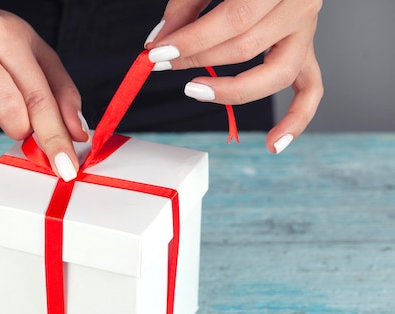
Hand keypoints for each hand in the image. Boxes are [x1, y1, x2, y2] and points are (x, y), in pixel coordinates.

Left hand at [144, 0, 323, 153]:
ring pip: (278, 74)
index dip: (192, 42)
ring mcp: (308, 30)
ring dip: (233, 91)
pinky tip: (274, 144)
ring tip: (196, 92)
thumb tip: (158, 41)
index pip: (234, 21)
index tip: (157, 52)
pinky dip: (296, 120)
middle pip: (248, 47)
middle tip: (164, 62)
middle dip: (198, 59)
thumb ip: (185, 6)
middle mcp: (301, 5)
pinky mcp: (306, 48)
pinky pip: (311, 90)